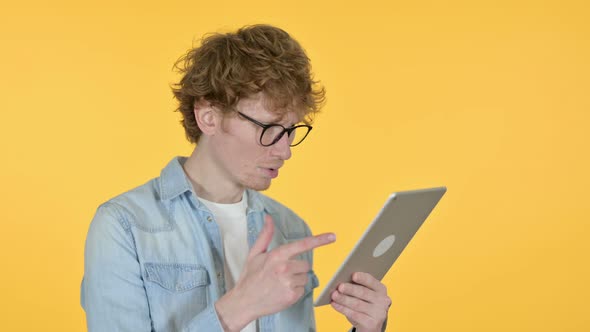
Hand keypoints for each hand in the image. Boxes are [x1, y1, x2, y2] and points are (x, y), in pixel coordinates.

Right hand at [215, 214, 334, 331]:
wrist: (244, 302)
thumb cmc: (249, 278)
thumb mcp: (255, 254)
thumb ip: (265, 235)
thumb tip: (268, 217)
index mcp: (277, 255)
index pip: (302, 244)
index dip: (319, 240)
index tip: (332, 236)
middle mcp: (284, 268)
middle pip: (305, 264)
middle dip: (297, 268)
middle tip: (280, 274)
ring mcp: (289, 282)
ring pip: (304, 277)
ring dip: (296, 280)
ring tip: (279, 284)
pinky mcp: (292, 296)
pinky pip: (302, 289)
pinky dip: (295, 291)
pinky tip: (281, 292)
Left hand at [330, 272, 390, 331]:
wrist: (369, 325)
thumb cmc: (363, 305)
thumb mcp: (362, 296)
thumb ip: (355, 287)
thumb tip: (341, 284)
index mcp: (380, 289)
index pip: (372, 281)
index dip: (363, 278)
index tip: (353, 275)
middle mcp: (382, 300)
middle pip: (364, 293)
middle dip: (350, 289)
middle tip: (340, 286)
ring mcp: (379, 313)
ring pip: (358, 304)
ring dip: (344, 299)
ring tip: (334, 295)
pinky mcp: (372, 324)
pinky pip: (354, 315)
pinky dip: (342, 308)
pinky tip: (334, 304)